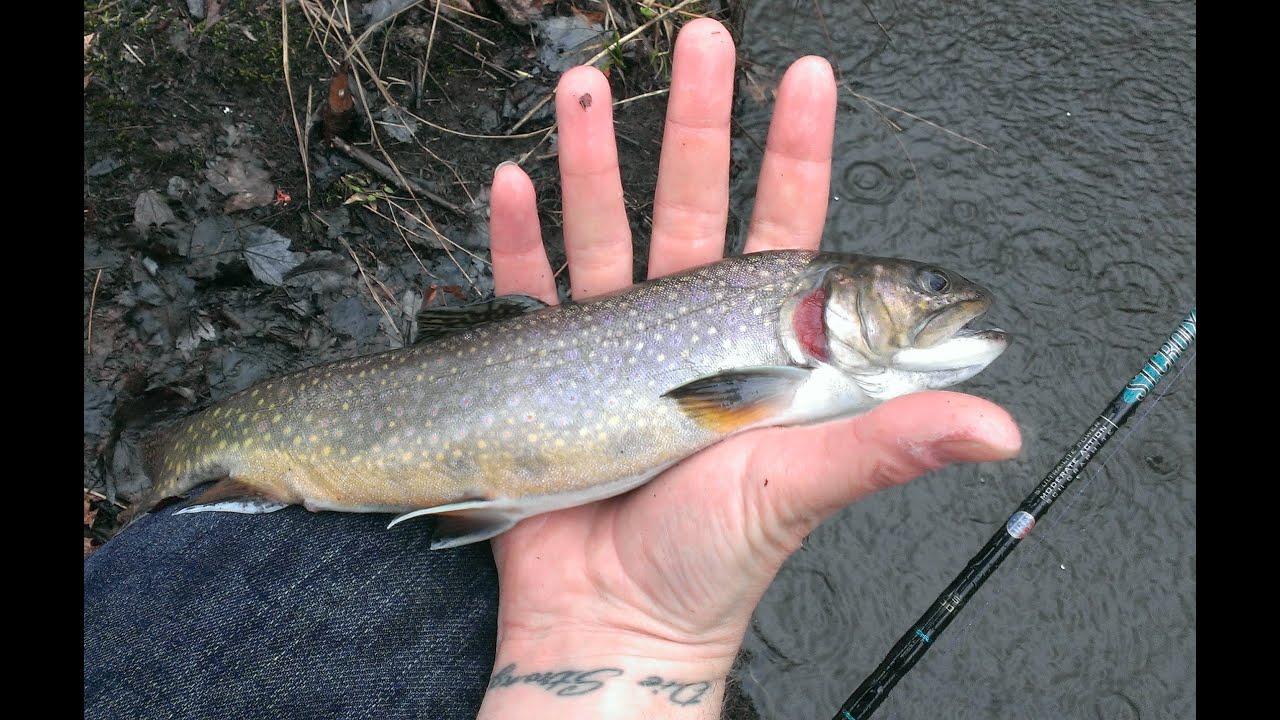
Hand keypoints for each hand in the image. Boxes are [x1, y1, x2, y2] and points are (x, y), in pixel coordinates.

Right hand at [478, 18, 1020, 718]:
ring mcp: (617, 346)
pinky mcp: (551, 370)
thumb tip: (999, 426)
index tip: (806, 79)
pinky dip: (520, 239)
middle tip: (700, 41)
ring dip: (591, 159)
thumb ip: (888, 443)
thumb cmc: (714, 561)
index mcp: (757, 347)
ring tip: (578, 87)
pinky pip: (531, 289)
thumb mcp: (805, 488)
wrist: (614, 619)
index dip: (796, 153)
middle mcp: (688, 332)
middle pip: (689, 207)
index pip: (786, 229)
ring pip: (604, 231)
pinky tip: (516, 183)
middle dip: (694, 122)